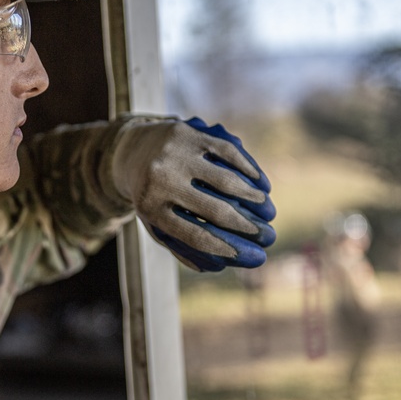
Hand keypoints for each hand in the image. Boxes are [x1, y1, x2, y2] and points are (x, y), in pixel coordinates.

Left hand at [112, 116, 275, 270]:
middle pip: (215, 210)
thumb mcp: (156, 224)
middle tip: (269, 236)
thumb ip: (182, 246)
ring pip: (226, 180)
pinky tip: (262, 186)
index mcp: (151, 208)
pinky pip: (228, 153)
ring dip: (254, 199)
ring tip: (268, 212)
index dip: (230, 248)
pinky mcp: (189, 132)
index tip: (256, 257)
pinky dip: (249, 170)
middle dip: (249, 227)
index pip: (196, 235)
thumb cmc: (152, 197)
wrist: (131, 152)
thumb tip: (220, 266)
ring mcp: (175, 154)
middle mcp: (161, 179)